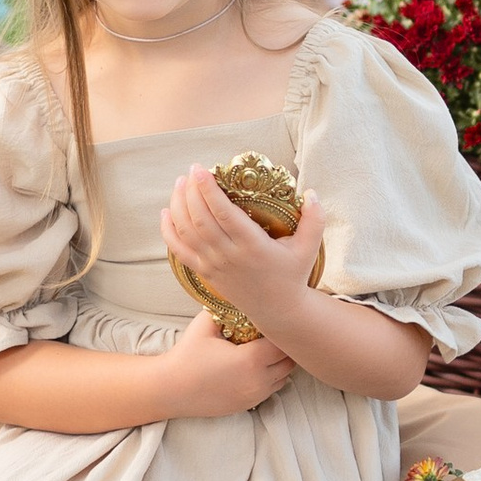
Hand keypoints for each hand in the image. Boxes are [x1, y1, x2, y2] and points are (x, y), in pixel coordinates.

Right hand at [149, 307, 294, 418]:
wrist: (171, 389)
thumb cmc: (187, 356)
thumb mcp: (205, 325)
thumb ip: (226, 309)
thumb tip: (241, 294)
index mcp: (251, 360)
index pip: (283, 343)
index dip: (281, 331)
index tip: (274, 321)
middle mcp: (258, 381)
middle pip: (289, 362)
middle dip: (284, 347)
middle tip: (273, 334)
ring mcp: (254, 396)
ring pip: (283, 378)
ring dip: (280, 364)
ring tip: (266, 350)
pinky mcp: (248, 405)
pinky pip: (271, 390)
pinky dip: (270, 378)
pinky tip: (256, 367)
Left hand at [162, 167, 326, 342]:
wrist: (277, 311)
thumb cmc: (293, 275)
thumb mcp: (309, 248)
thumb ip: (315, 219)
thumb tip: (311, 192)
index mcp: (252, 246)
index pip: (223, 214)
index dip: (208, 190)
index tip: (201, 169)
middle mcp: (229, 255)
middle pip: (200, 219)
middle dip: (190, 191)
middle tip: (191, 170)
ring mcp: (214, 266)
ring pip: (187, 232)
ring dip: (179, 205)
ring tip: (179, 183)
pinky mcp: (205, 273)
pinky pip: (180, 251)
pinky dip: (169, 231)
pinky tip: (166, 213)